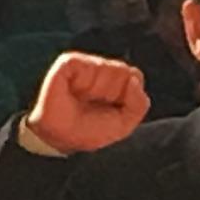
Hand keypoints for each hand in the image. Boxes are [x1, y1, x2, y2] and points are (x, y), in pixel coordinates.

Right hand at [25, 51, 149, 155]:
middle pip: (123, 70)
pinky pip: (89, 67)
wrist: (60, 138)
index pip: (135, 75)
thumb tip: (133, 80)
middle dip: (112, 93)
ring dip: (96, 90)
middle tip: (93, 105)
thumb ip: (139, 104)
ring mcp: (86, 64)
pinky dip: (83, 84)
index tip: (111, 109)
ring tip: (81, 99)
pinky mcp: (70, 62)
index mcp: (118, 81)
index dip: (126, 95)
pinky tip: (73, 91)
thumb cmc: (89, 131)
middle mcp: (103, 68)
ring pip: (107, 68)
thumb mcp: (124, 124)